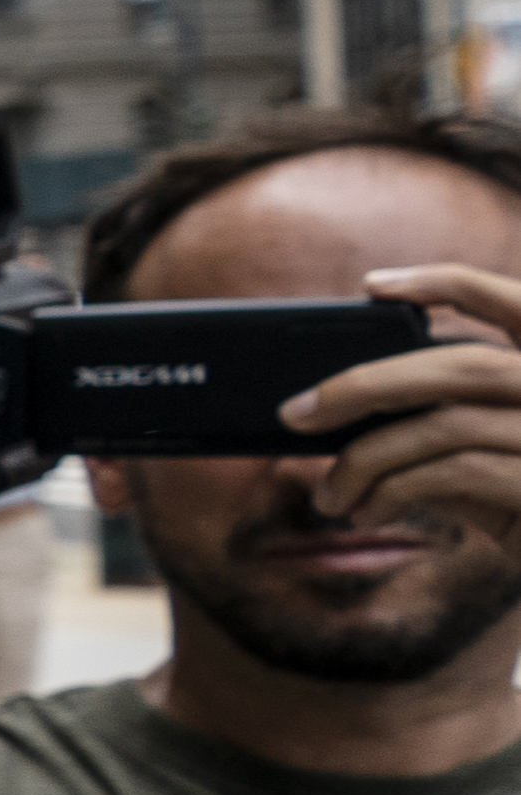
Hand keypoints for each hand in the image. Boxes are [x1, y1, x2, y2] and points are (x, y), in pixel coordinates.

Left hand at [290, 263, 520, 541]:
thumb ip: (442, 423)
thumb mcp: (487, 455)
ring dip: (366, 460)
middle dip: (365, 384)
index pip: (512, 301)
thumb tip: (341, 409)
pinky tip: (366, 512)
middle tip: (296, 412)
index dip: (445, 282)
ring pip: (444, 425)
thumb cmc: (520, 504)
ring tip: (329, 496)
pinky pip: (450, 474)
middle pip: (460, 364)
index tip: (371, 286)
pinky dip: (391, 492)